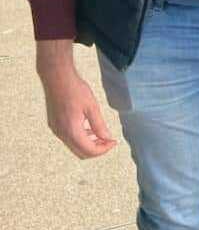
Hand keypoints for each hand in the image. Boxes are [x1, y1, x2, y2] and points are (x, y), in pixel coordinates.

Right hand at [36, 40, 116, 158]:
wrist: (56, 77)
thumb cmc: (75, 89)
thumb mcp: (92, 107)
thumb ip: (99, 126)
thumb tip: (107, 138)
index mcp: (71, 130)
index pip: (89, 150)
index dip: (104, 149)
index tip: (113, 142)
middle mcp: (61, 133)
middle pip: (81, 152)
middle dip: (96, 149)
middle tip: (109, 141)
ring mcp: (56, 129)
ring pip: (74, 146)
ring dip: (88, 144)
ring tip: (101, 135)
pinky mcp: (54, 125)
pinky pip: (69, 138)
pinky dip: (80, 138)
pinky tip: (89, 128)